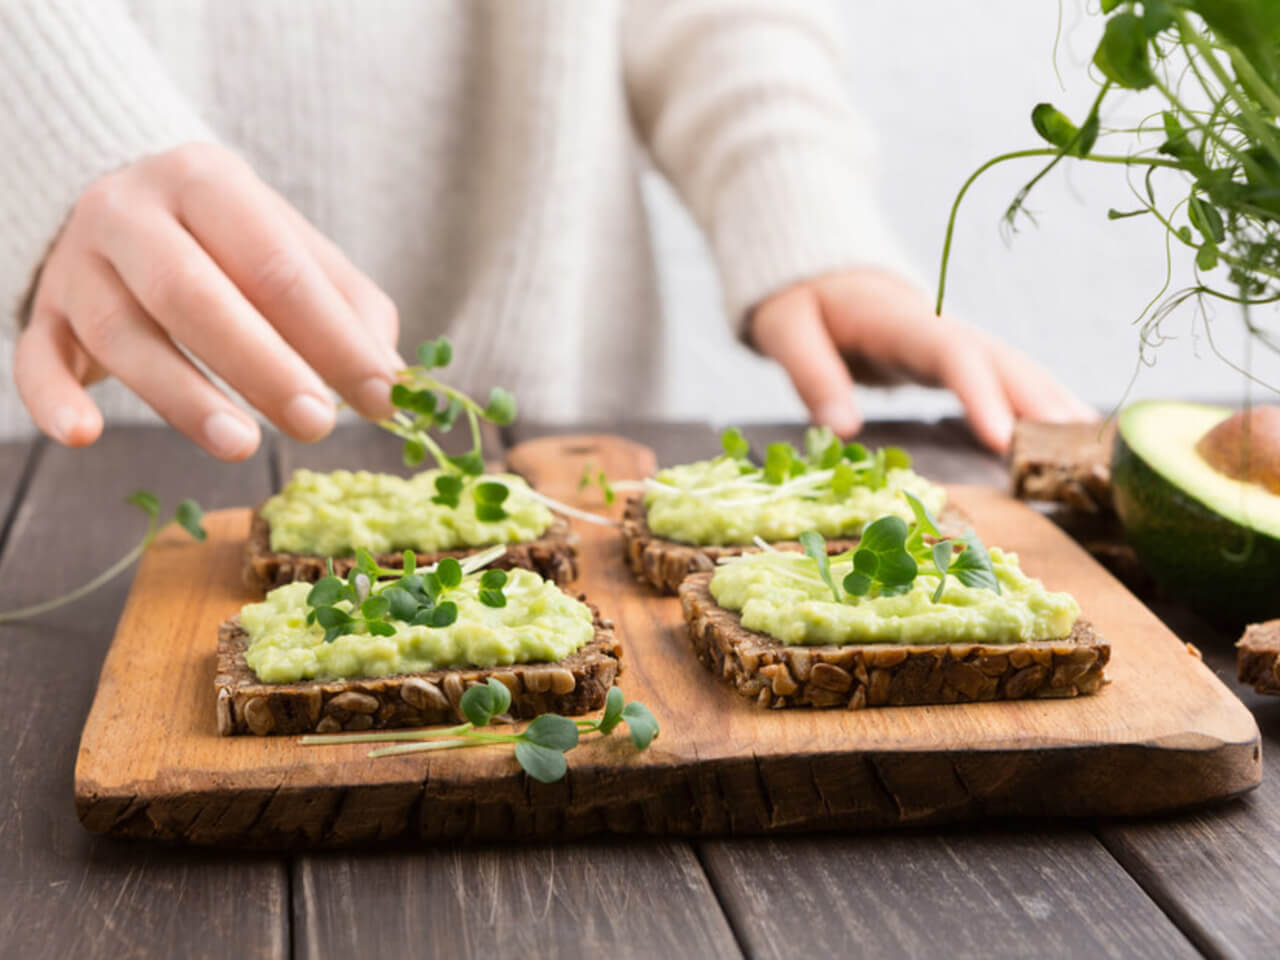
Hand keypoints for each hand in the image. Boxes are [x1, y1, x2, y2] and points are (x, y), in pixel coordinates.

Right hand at [15, 143, 402, 460]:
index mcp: (208, 182)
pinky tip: (82, 435)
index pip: (277, 266)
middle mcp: (131, 212)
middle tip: (318, 424)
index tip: (382, 397)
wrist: (124, 202)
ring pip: (122, 333)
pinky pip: (34, 357)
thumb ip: (348, 306)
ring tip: (243, 445)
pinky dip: (52, 400)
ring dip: (182, 397)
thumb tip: (389, 377)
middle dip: (262, 366)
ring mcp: (78, 264)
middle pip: (194, 294)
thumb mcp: (294, 248)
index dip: (334, 338)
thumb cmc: (230, 242)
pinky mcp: (44, 313)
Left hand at [749, 268, 1095, 452]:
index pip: (952, 356)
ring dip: (1055, 407)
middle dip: (1043, 405)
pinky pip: (1007, 380)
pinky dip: (1042, 405)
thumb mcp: (784, 329)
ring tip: (1094, 453)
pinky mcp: (956, 357)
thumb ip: (810, 373)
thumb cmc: (795, 299)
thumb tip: (841, 429)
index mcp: (901, 321)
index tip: (1003, 440)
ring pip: (1016, 370)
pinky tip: (1069, 437)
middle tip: (1076, 455)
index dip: (981, 395)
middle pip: (1004, 363)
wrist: (813, 267)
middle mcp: (940, 328)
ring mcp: (954, 341)